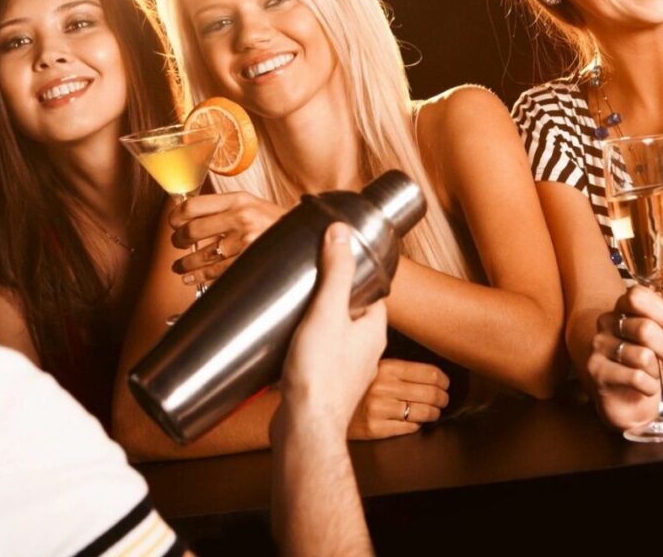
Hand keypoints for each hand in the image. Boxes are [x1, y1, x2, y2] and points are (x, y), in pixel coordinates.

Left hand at [169, 190, 283, 281]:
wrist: (305, 235)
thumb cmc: (277, 222)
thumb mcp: (253, 204)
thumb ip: (227, 208)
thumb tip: (192, 215)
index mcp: (238, 200)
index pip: (193, 206)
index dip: (176, 216)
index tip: (173, 222)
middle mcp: (240, 218)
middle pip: (192, 230)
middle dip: (178, 241)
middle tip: (177, 244)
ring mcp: (244, 242)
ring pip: (201, 255)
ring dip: (185, 263)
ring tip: (180, 266)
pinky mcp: (247, 262)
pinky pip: (214, 272)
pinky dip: (198, 277)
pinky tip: (191, 278)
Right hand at [278, 223, 387, 434]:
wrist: (304, 428)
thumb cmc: (319, 375)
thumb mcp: (327, 312)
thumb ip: (336, 272)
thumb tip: (341, 232)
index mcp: (373, 331)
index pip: (372, 293)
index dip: (356, 275)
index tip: (336, 261)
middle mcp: (364, 352)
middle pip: (351, 313)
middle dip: (331, 298)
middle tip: (309, 283)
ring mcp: (345, 371)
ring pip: (335, 337)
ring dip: (317, 323)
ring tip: (295, 310)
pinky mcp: (325, 386)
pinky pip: (320, 358)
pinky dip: (307, 346)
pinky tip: (289, 344)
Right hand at [347, 358, 449, 439]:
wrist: (326, 403)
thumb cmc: (358, 384)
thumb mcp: (376, 367)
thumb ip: (401, 369)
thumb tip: (434, 376)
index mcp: (387, 367)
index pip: (429, 373)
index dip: (443, 381)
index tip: (445, 384)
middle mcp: (384, 387)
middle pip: (430, 393)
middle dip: (442, 399)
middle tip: (443, 400)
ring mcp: (379, 409)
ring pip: (423, 413)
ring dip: (433, 413)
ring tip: (433, 412)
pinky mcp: (375, 428)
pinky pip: (408, 428)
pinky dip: (416, 425)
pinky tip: (414, 421)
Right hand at [584, 272, 662, 430]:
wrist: (637, 407)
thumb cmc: (654, 370)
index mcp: (622, 309)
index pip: (637, 295)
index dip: (661, 311)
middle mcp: (606, 323)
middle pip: (644, 327)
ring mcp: (598, 347)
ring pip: (642, 356)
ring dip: (658, 372)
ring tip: (655, 376)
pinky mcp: (596, 372)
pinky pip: (635, 377)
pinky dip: (650, 387)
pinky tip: (646, 388)